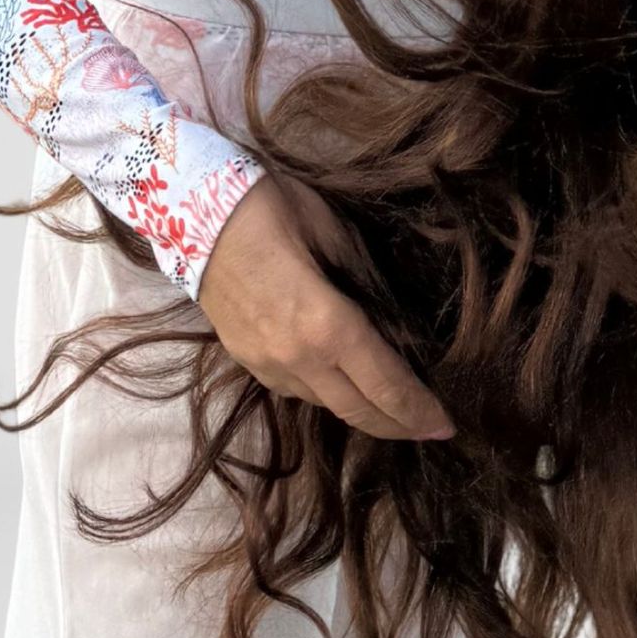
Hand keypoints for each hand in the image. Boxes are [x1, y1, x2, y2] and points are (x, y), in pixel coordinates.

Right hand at [197, 173, 455, 441]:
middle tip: (430, 430)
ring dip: (362, 411)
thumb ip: (365, 283)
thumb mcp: (335, 235)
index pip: (386, 385)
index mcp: (327, 326)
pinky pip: (297, 390)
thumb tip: (392, 317)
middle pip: (357, 409)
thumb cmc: (272, 207)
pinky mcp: (244, 360)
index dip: (419, 409)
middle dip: (398, 425)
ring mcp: (265, 364)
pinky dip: (328, 394)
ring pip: (325, 403)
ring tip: (393, 409)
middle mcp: (296, 358)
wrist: (189, 209)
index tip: (447, 424)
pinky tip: (345, 385)